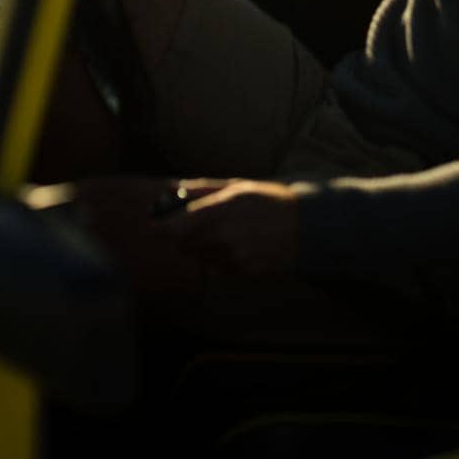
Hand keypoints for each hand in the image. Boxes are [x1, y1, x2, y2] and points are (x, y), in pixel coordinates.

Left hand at [161, 179, 299, 278]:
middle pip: (184, 244)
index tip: (152, 226)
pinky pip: (218, 268)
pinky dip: (218, 258)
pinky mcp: (244, 272)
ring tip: (222, 232)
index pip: (178, 225)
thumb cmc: (269, 200)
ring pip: (200, 257)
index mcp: (224, 208)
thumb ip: (203, 189)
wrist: (306, 226)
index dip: (160, 227)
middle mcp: (226, 235)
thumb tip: (173, 188)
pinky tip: (237, 245)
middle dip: (181, 236)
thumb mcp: (238, 186)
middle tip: (190, 225)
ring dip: (200, 247)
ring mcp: (235, 257)